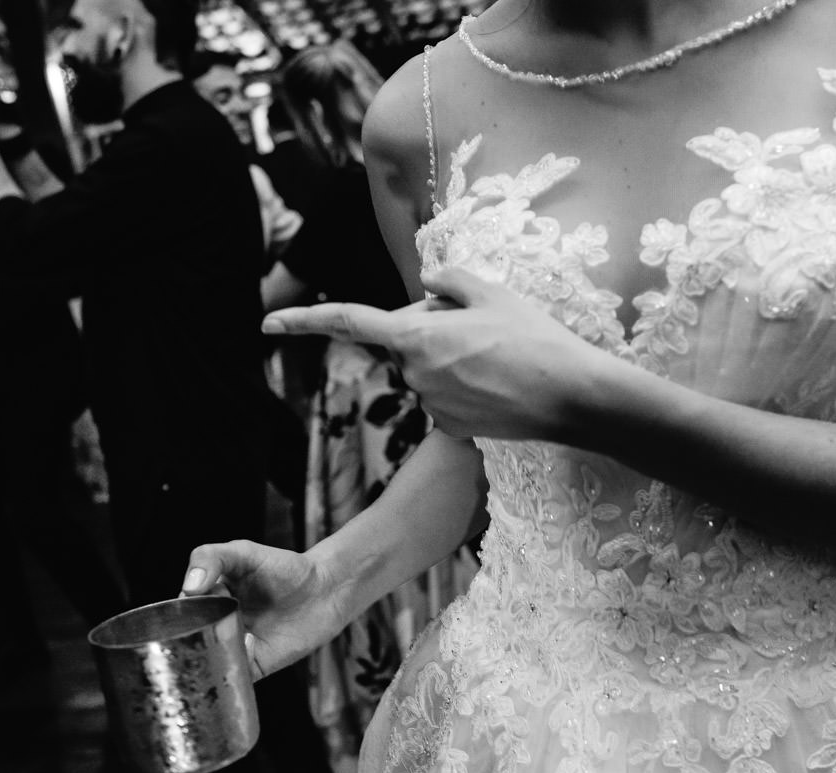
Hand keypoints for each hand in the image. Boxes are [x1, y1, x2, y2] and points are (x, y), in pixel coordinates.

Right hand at [181, 541, 336, 680]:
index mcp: (207, 601)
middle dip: (187, 641)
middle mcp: (216, 627)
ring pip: (208, 663)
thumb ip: (212, 558)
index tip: (186, 608)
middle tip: (201, 628)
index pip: (179, 613)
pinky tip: (245, 647)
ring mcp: (234, 648)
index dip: (178, 614)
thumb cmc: (285, 568)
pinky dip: (231, 671)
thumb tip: (189, 587)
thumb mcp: (244, 552)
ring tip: (218, 642)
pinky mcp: (254, 666)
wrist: (326, 588)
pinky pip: (234, 678)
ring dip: (207, 660)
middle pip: (189, 642)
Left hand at [261, 268, 599, 439]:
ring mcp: (432, 406)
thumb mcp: (492, 292)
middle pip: (405, 341)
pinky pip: (446, 396)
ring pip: (428, 370)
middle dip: (429, 328)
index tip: (266, 323)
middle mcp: (415, 375)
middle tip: (482, 324)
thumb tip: (426, 286)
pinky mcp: (451, 428)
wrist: (570, 397)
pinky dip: (466, 386)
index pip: (348, 322)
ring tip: (499, 354)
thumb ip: (448, 281)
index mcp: (416, 336)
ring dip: (450, 357)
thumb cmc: (534, 338)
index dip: (303, 321)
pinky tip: (500, 383)